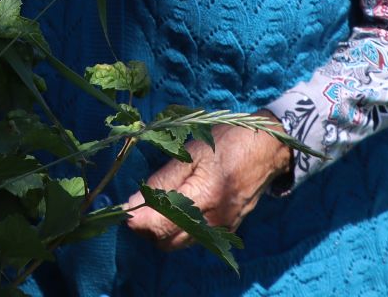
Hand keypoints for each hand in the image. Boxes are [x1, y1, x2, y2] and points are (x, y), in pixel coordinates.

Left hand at [122, 110, 292, 249]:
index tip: (121, 209)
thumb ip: (162, 180)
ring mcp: (221, 228)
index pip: (159, 225)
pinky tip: (176, 207)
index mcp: (203, 197)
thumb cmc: (226, 143)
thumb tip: (134, 201)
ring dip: (160, 230)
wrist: (266, 149)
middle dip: (146, 227)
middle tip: (138, 203)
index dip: (136, 220)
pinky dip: (178, 229)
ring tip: (155, 204)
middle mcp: (213, 220)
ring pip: (178, 243)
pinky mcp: (226, 230)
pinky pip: (193, 238)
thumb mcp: (190, 152)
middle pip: (165, 241)